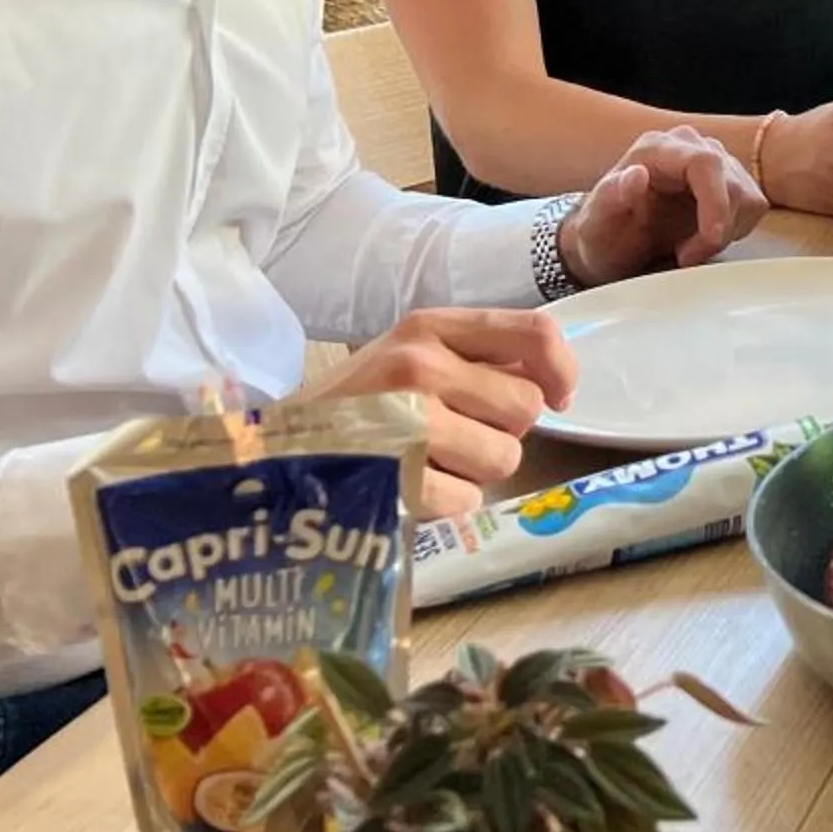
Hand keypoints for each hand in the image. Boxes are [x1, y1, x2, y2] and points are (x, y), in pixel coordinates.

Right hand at [312, 309, 578, 519]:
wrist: (270, 453)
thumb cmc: (354, 404)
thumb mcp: (410, 355)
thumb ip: (476, 358)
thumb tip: (550, 384)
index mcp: (430, 326)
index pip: (534, 332)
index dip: (562, 370)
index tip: (558, 397)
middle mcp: (420, 364)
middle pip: (527, 408)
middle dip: (504, 431)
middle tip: (458, 436)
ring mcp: (407, 420)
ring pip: (505, 458)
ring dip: (477, 471)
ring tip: (429, 461)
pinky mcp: (396, 475)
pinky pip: (467, 500)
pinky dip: (447, 504)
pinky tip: (410, 487)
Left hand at [557, 126, 764, 283]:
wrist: (611, 244)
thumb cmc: (602, 237)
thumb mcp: (594, 227)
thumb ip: (609, 199)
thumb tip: (636, 174)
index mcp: (656, 149)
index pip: (705, 163)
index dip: (716, 203)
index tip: (711, 240)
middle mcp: (688, 146)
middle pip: (732, 183)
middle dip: (718, 228)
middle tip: (687, 256)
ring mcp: (714, 160)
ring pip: (748, 196)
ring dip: (726, 231)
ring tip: (689, 248)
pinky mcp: (730, 179)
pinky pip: (753, 205)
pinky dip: (734, 229)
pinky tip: (703, 237)